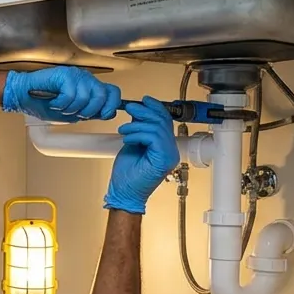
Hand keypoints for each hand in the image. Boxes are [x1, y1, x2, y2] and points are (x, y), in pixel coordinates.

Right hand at [2, 66, 121, 122]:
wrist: (24, 96)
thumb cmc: (45, 103)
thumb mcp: (72, 113)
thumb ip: (91, 112)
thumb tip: (109, 113)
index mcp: (90, 87)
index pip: (112, 92)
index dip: (112, 105)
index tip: (104, 115)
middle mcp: (85, 79)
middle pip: (101, 96)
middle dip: (88, 111)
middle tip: (74, 113)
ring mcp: (75, 75)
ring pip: (85, 98)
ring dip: (71, 109)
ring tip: (60, 107)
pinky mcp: (64, 74)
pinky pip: (70, 95)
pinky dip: (61, 104)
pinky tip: (54, 102)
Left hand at [104, 96, 180, 213]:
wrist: (124, 193)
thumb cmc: (127, 175)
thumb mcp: (132, 143)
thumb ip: (138, 129)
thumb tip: (138, 112)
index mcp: (165, 147)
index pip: (165, 121)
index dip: (155, 108)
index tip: (144, 100)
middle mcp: (170, 150)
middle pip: (163, 121)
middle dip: (144, 112)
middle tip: (130, 108)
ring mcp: (169, 155)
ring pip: (157, 127)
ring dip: (137, 125)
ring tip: (124, 130)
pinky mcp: (163, 159)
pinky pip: (153, 137)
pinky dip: (138, 134)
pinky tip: (128, 138)